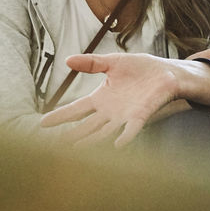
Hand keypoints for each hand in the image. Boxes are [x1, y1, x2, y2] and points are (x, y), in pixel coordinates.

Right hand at [40, 51, 209, 146]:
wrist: (167, 72)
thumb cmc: (140, 68)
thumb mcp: (113, 62)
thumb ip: (92, 63)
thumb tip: (67, 60)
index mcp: (101, 98)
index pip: (76, 109)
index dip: (60, 116)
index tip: (42, 124)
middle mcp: (110, 111)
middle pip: (87, 126)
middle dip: (72, 135)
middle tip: (55, 146)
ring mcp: (124, 116)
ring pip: (104, 132)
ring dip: (92, 141)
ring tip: (77, 150)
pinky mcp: (141, 116)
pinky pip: (131, 129)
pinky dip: (124, 136)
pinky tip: (116, 145)